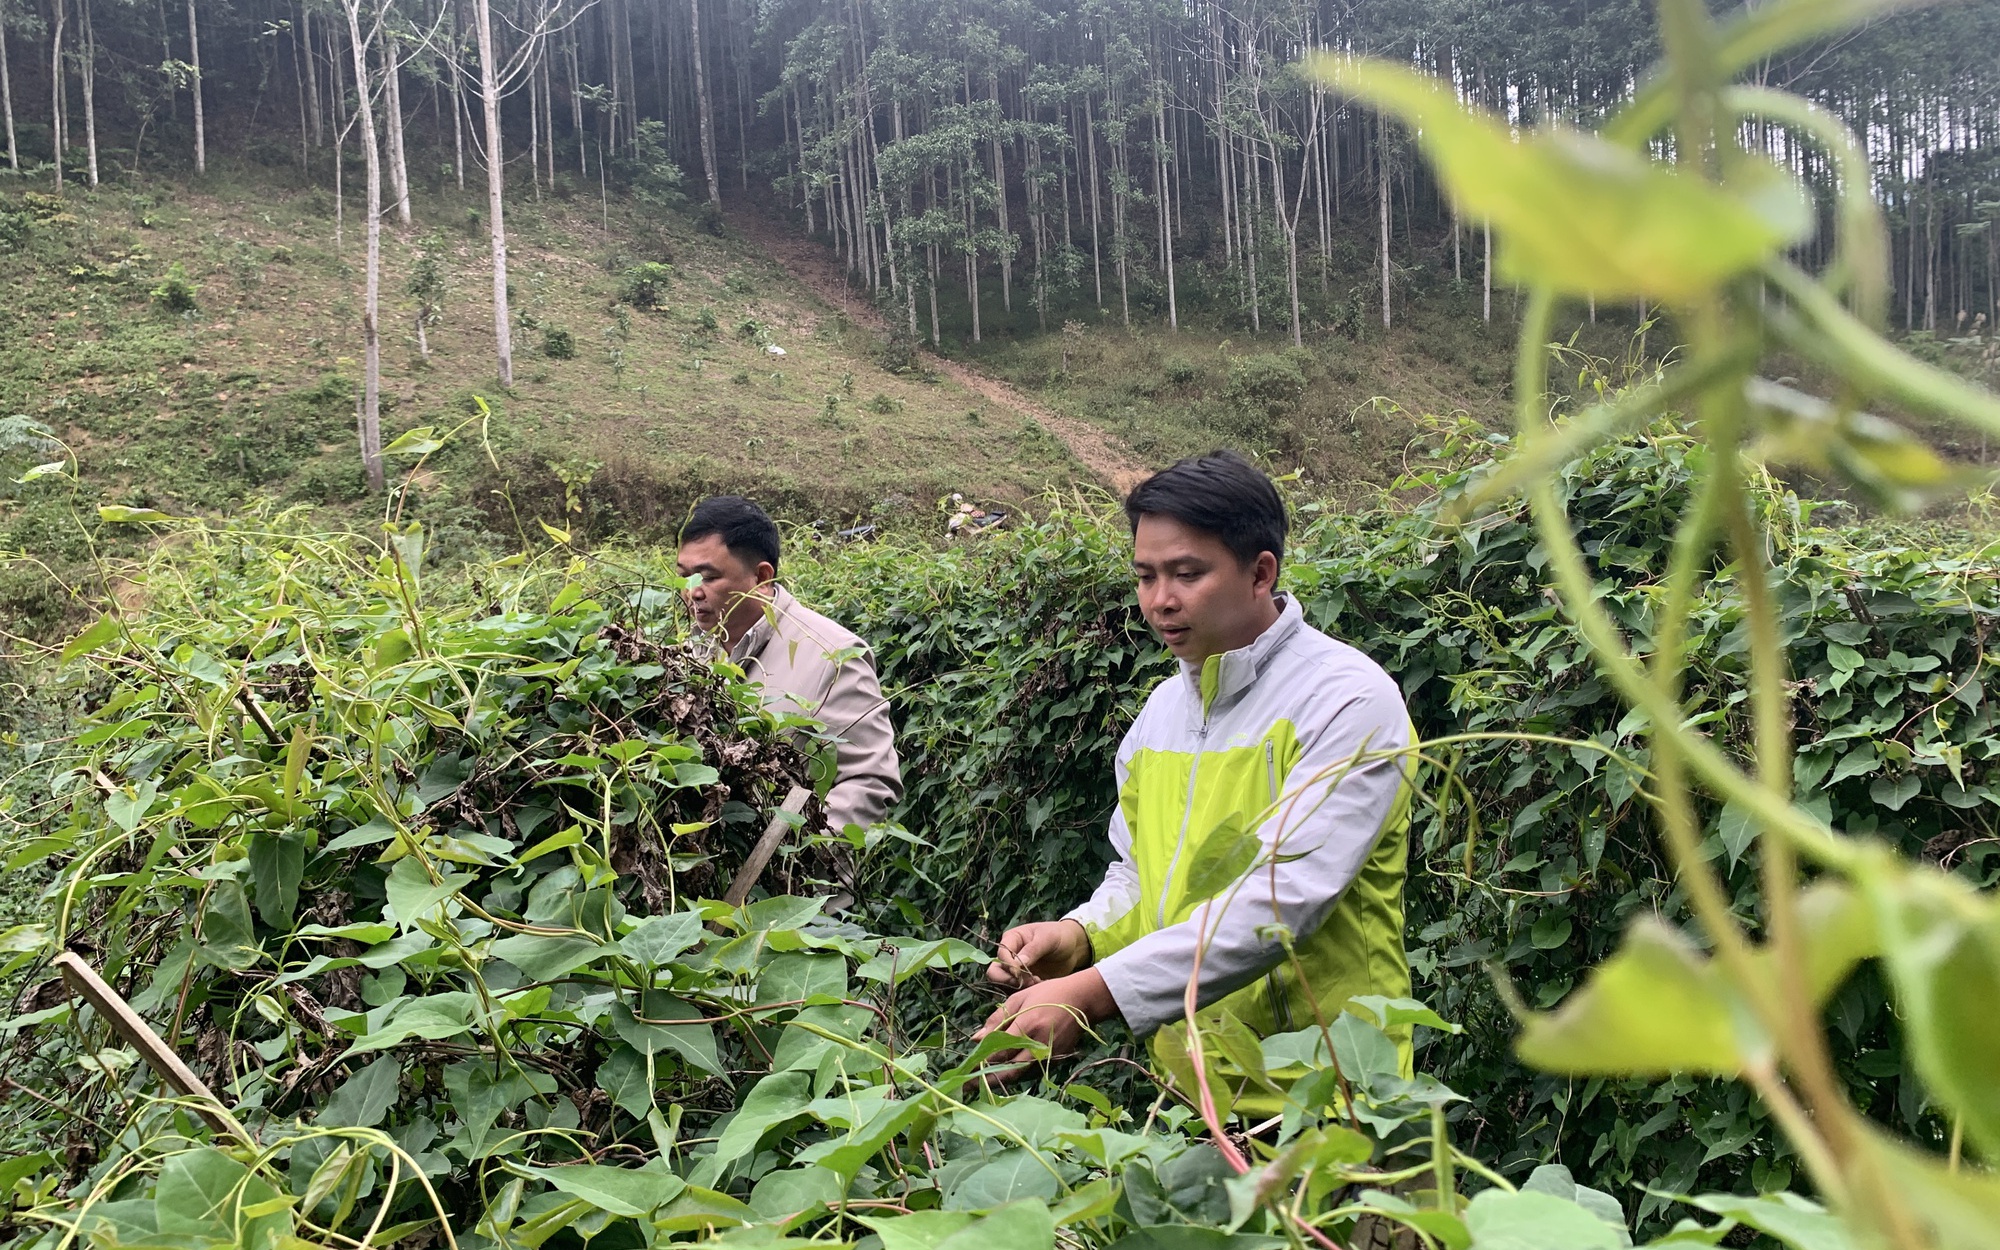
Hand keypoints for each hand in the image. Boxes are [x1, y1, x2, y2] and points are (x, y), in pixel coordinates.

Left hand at [972, 969, 1117, 1087]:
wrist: (1082, 1000)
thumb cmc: (1048, 994)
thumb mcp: (1018, 999)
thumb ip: (997, 1020)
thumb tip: (975, 1039)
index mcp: (1025, 1026)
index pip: (997, 1052)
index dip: (979, 1063)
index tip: (965, 1070)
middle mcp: (1036, 1045)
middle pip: (1007, 1070)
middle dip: (986, 1080)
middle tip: (968, 1087)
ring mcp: (1048, 1055)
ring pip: (1019, 1075)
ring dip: (1000, 1081)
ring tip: (982, 1084)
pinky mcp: (1056, 1060)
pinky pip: (1031, 1071)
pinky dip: (1017, 1074)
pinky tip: (1004, 1074)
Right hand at [986, 919, 1090, 989]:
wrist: (1072, 948)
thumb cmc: (1059, 936)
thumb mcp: (1048, 938)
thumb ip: (1033, 949)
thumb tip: (1017, 963)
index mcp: (1012, 940)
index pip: (1000, 954)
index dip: (1008, 965)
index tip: (1020, 973)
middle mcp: (1009, 956)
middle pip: (995, 972)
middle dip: (1008, 980)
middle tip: (1027, 982)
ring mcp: (1015, 970)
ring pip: (1003, 985)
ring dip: (1018, 988)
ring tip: (1037, 982)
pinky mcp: (1023, 982)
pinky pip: (1016, 992)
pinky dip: (1026, 992)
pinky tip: (1040, 986)